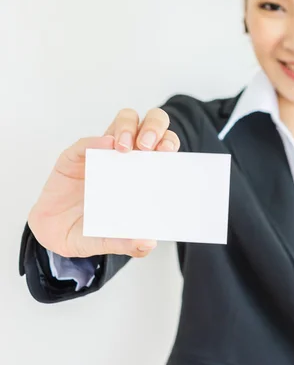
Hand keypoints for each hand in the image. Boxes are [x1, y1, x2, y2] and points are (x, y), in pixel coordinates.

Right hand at [28, 107, 179, 257]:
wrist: (53, 234)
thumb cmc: (90, 231)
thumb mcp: (109, 241)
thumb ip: (127, 243)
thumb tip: (148, 242)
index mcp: (143, 173)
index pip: (164, 147)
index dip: (168, 143)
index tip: (168, 153)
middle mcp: (127, 157)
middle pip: (149, 124)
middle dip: (153, 127)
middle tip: (148, 146)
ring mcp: (102, 153)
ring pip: (123, 121)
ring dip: (127, 127)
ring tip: (124, 147)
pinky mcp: (75, 156)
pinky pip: (86, 142)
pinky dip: (95, 141)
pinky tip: (102, 147)